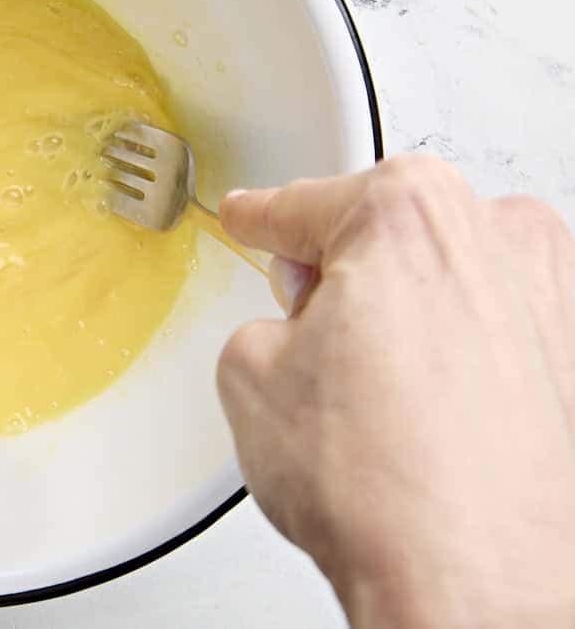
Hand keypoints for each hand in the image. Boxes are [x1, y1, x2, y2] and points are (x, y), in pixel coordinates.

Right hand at [217, 154, 574, 627]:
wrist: (481, 588)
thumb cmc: (389, 487)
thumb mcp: (250, 375)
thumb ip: (265, 321)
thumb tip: (292, 337)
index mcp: (409, 211)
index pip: (302, 204)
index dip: (261, 219)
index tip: (253, 218)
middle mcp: (500, 236)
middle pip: (386, 234)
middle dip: (342, 278)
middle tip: (311, 340)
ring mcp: (557, 297)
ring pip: (446, 284)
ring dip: (406, 322)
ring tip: (378, 406)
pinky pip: (496, 335)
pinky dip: (459, 364)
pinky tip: (430, 425)